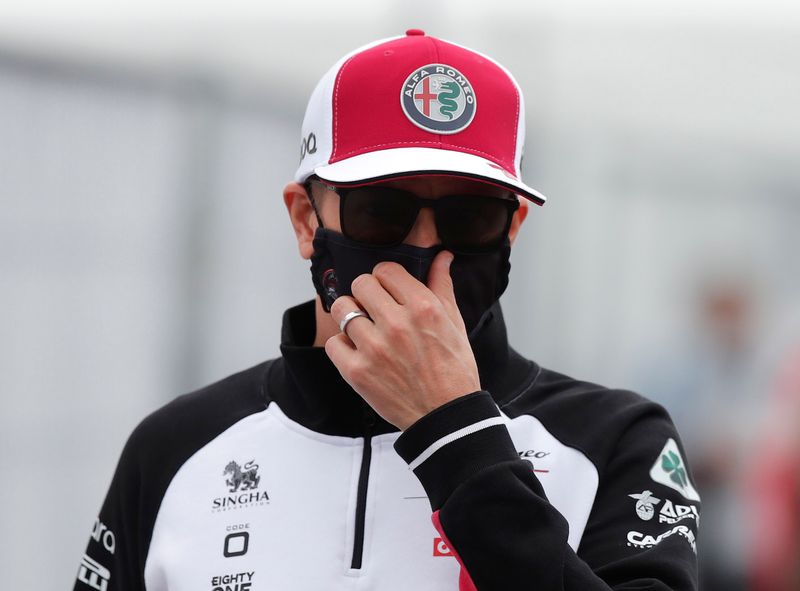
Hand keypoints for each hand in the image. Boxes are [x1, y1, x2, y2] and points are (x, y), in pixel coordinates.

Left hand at [326, 251, 480, 429]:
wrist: (446, 416)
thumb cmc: (454, 370)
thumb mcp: (454, 324)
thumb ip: (442, 286)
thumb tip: (441, 256)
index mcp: (423, 307)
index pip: (385, 270)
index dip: (385, 278)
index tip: (388, 290)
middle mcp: (397, 324)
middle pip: (360, 284)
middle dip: (366, 293)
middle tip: (374, 309)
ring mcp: (374, 348)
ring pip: (342, 310)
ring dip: (351, 317)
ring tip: (364, 330)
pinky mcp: (357, 372)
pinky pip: (333, 343)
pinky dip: (343, 346)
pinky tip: (359, 352)